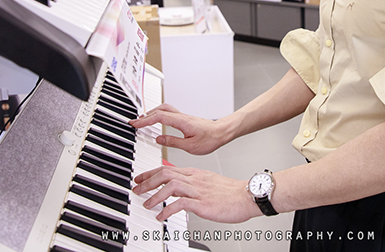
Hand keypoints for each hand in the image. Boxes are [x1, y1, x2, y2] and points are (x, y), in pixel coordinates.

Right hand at [129, 103, 227, 154]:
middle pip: (159, 110)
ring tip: (143, 121)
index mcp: (181, 122)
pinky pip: (168, 113)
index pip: (158, 117)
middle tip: (135, 122)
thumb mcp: (190, 146)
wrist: (222, 132)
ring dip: (152, 113)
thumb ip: (173, 142)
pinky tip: (157, 121)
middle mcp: (181, 117)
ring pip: (164, 109)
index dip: (145, 120)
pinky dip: (159, 114)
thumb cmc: (210, 139)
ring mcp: (183, 117)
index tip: (135, 124)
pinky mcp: (185, 119)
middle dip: (145, 115)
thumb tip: (158, 139)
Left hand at [133, 165, 260, 222]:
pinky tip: (161, 216)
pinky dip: (167, 210)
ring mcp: (198, 190)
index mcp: (195, 174)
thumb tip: (182, 191)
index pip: (168, 169)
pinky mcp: (202, 202)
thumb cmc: (231, 192)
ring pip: (170, 186)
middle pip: (165, 174)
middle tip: (137, 189)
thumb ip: (195, 184)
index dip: (151, 173)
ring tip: (146, 204)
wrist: (247, 195)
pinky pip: (180, 204)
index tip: (140, 179)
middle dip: (147, 181)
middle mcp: (194, 179)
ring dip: (154, 195)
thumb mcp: (209, 183)